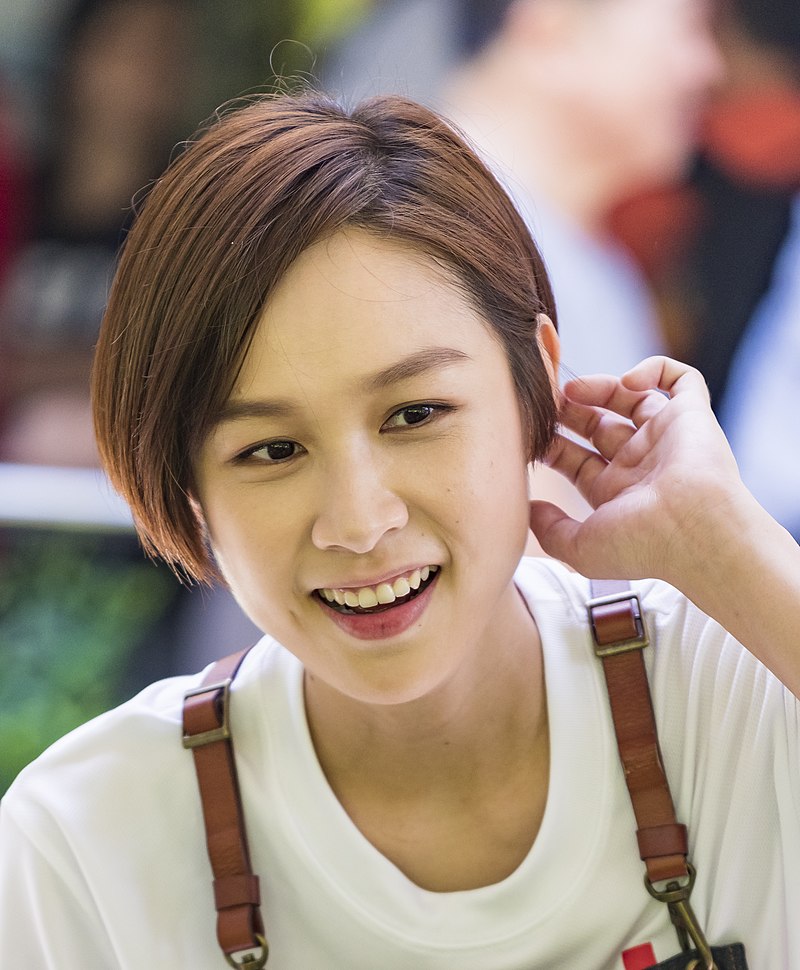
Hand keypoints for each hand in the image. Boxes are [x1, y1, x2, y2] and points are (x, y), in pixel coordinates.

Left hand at [529, 356, 744, 582]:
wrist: (695, 531)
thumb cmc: (642, 545)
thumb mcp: (580, 548)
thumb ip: (549, 530)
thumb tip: (527, 508)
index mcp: (615, 492)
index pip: (576, 459)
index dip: (551, 444)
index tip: (530, 435)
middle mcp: (640, 464)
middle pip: (598, 424)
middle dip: (569, 411)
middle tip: (547, 402)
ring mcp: (666, 438)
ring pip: (631, 398)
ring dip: (599, 387)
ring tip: (573, 390)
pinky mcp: (692, 416)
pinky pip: (680, 379)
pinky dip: (654, 369)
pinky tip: (629, 382)